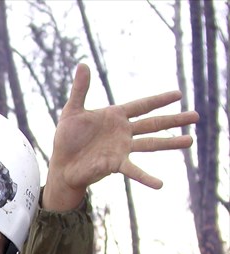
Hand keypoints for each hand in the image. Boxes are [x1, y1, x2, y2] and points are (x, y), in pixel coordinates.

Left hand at [42, 63, 198, 210]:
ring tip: (190, 141)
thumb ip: (80, 90)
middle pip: (153, 124)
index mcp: (115, 117)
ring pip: (151, 144)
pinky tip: (160, 184)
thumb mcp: (72, 112)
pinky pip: (134, 170)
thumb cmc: (66, 139)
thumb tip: (83, 64)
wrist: (62, 164)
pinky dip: (146, 177)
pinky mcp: (115, 164)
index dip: (159, 100)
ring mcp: (121, 149)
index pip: (142, 105)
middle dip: (175, 119)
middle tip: (196, 116)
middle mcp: (122, 132)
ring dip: (170, 143)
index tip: (178, 95)